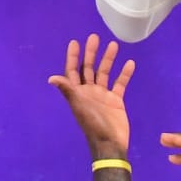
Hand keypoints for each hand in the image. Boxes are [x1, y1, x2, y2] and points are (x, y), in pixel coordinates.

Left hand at [48, 34, 135, 157]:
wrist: (110, 143)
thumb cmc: (93, 124)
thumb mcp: (79, 106)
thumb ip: (68, 91)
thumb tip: (51, 78)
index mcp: (78, 93)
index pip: (73, 71)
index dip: (73, 57)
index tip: (75, 42)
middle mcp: (89, 91)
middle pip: (89, 68)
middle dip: (91, 53)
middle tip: (94, 37)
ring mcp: (103, 95)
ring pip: (105, 73)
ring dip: (108, 59)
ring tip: (114, 44)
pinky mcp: (116, 100)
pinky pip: (120, 83)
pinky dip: (124, 74)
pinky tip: (130, 63)